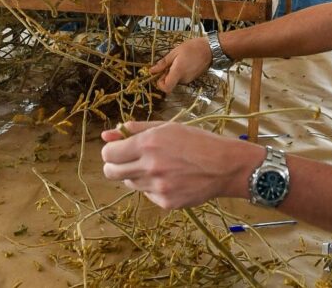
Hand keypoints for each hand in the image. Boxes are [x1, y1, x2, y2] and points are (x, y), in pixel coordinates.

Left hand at [100, 121, 260, 208]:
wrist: (225, 166)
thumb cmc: (197, 141)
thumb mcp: (167, 127)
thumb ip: (135, 129)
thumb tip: (106, 135)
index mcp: (148, 144)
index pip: (108, 154)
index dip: (110, 151)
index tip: (118, 150)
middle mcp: (150, 166)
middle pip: (111, 173)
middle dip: (114, 166)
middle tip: (127, 161)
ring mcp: (158, 187)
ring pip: (129, 184)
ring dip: (136, 175)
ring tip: (158, 167)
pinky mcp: (166, 202)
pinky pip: (147, 194)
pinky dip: (153, 187)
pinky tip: (171, 178)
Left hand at [148, 36, 213, 92]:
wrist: (211, 49)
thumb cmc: (192, 48)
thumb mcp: (175, 52)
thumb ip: (163, 63)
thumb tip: (152, 71)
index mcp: (178, 72)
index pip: (166, 88)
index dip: (160, 84)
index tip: (159, 74)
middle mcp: (184, 79)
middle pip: (170, 83)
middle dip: (166, 75)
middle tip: (169, 63)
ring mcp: (189, 79)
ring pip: (176, 80)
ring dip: (173, 73)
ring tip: (178, 60)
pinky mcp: (193, 78)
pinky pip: (182, 78)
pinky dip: (180, 72)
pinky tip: (184, 62)